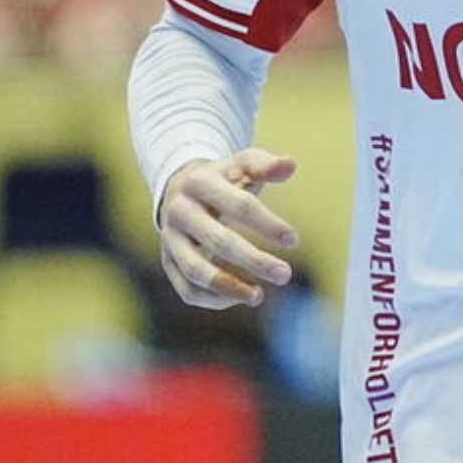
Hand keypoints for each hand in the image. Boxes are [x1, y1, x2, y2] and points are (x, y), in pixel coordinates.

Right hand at [157, 149, 300, 309]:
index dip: (267, 224)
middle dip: (254, 261)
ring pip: (195, 270)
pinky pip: (185, 288)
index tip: (294, 240)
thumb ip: (266, 165)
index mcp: (200, 183)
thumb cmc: (223, 178)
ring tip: (259, 296)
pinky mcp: (167, 261)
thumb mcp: (243, 164)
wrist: (180, 188)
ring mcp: (170, 239)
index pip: (239, 206)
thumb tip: (290, 165)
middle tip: (285, 275)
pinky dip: (211, 298)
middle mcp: (180, 212)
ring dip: (229, 287)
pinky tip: (240, 297)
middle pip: (219, 241)